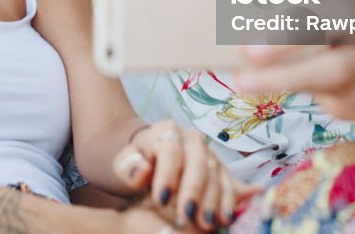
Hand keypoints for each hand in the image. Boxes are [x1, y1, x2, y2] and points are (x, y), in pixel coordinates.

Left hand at [112, 120, 258, 231]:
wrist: (151, 156)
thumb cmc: (137, 161)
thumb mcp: (125, 163)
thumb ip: (130, 167)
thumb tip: (143, 171)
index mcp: (167, 131)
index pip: (170, 151)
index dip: (167, 175)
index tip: (161, 199)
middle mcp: (193, 139)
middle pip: (198, 162)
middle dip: (193, 190)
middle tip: (187, 214)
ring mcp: (209, 153)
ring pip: (215, 174)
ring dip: (212, 200)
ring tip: (206, 223)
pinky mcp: (220, 169)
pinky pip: (228, 183)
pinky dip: (228, 201)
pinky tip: (225, 218)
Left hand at [238, 0, 354, 119]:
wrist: (348, 20)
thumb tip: (217, 10)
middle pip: (340, 15)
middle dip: (290, 35)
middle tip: (248, 49)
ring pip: (338, 65)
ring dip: (287, 75)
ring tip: (244, 80)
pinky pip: (341, 95)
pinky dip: (299, 93)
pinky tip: (269, 90)